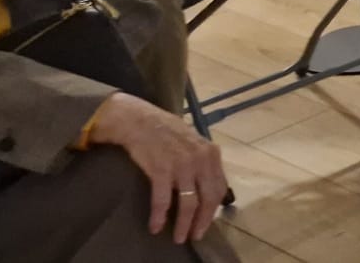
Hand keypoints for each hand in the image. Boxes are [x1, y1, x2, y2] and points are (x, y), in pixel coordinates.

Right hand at [88, 92, 228, 243]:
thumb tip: (208, 188)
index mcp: (211, 153)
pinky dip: (160, 216)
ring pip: (188, 203)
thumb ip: (203, 163)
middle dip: (202, 221)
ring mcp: (182, 164)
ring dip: (184, 224)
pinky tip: (156, 226)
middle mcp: (201, 159)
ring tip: (178, 238)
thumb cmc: (166, 132)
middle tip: (195, 236)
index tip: (207, 222)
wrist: (140, 120)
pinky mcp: (161, 169)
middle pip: (208, 198)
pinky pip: (163, 200)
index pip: (219, 187)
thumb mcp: (194, 143)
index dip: (214, 209)